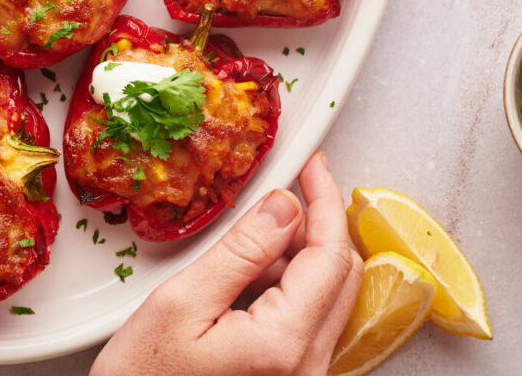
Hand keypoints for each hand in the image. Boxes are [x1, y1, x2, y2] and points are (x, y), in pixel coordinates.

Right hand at [92, 153, 362, 375]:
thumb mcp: (181, 302)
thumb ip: (240, 251)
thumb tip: (284, 207)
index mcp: (284, 343)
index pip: (330, 255)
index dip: (323, 200)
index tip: (311, 166)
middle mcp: (306, 367)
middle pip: (340, 274)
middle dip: (310, 227)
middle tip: (271, 201)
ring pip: (324, 295)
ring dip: (292, 261)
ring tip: (232, 262)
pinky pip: (307, 321)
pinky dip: (283, 291)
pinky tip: (239, 289)